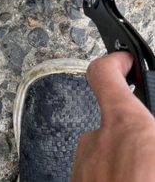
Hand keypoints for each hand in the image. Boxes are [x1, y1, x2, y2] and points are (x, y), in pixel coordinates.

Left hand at [70, 52, 154, 181]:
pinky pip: (96, 173)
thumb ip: (150, 125)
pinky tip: (128, 180)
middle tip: (149, 150)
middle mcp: (96, 142)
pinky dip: (112, 176)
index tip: (126, 61)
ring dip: (124, 159)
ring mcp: (82, 167)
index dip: (116, 62)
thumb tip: (148, 124)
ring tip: (142, 172)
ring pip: (105, 151)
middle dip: (134, 133)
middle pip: (113, 121)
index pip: (104, 73)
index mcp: (124, 126)